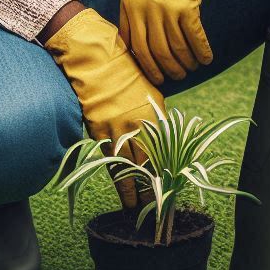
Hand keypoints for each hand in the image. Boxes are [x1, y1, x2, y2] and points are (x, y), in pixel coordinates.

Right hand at [43, 8, 165, 209]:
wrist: (96, 58)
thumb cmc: (125, 71)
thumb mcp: (149, 90)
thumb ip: (155, 114)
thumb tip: (161, 134)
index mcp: (155, 112)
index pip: (166, 149)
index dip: (169, 171)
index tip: (173, 188)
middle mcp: (139, 123)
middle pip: (150, 163)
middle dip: (155, 187)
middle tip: (159, 209)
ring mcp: (117, 129)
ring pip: (129, 167)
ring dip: (135, 191)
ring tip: (139, 210)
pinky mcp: (98, 131)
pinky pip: (110, 160)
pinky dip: (117, 178)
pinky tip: (122, 193)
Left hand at [118, 0, 224, 83]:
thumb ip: (131, 16)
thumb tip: (133, 44)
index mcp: (130, 10)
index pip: (136, 49)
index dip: (147, 66)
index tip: (156, 76)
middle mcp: (147, 13)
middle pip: (157, 53)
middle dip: (168, 70)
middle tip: (177, 77)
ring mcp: (167, 10)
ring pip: (176, 48)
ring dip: (186, 62)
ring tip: (192, 68)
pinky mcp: (187, 6)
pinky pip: (195, 36)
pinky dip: (201, 51)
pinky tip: (206, 58)